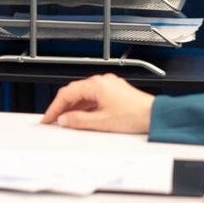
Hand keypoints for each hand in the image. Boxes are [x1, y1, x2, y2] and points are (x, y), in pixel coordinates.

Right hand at [39, 73, 155, 133]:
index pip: (67, 94)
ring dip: (74, 107)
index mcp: (96, 84)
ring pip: (84, 95)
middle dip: (62, 107)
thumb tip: (65, 119)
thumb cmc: (135, 115)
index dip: (54, 107)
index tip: (48, 118)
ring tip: (68, 121)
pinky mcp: (115, 92)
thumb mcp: (101, 122)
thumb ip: (79, 120)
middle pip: (74, 92)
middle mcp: (102, 81)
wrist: (155, 116)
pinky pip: (94, 97)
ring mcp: (109, 86)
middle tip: (54, 120)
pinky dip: (85, 107)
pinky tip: (83, 117)